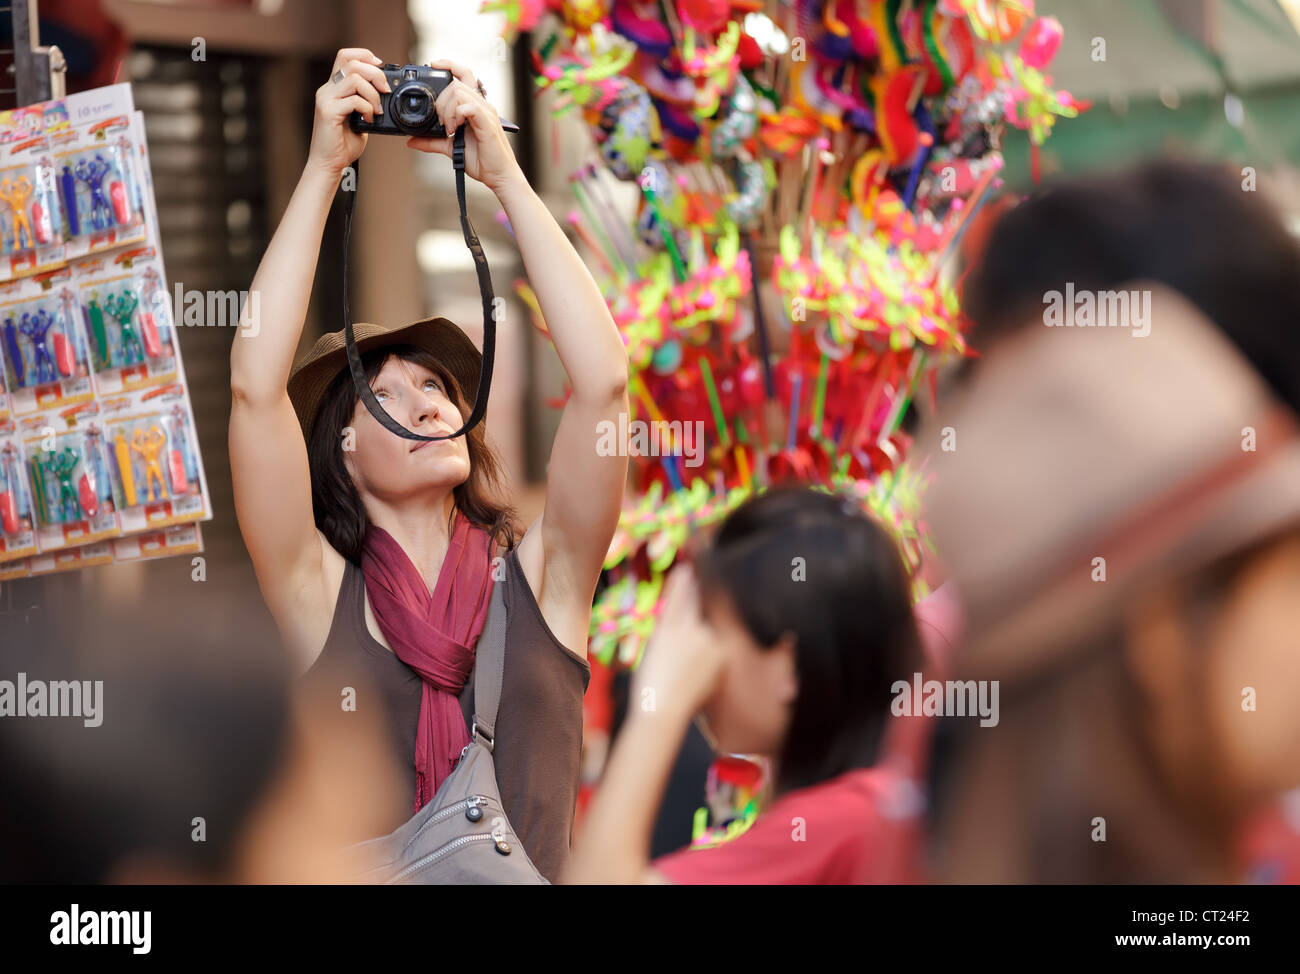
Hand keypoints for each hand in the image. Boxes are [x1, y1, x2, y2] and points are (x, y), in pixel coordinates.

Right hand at [307, 48, 390, 177]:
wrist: (329, 164)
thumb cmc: (343, 144)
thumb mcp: (359, 117)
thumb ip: (366, 101)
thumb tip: (386, 91)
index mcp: (334, 88)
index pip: (345, 56)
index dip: (364, 55)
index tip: (381, 67)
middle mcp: (327, 90)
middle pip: (352, 63)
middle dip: (375, 74)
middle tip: (386, 90)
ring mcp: (326, 100)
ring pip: (354, 79)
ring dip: (373, 93)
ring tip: (378, 109)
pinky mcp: (328, 112)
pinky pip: (354, 100)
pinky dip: (367, 108)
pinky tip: (369, 119)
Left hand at [406, 58, 522, 193]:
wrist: (499, 176)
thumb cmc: (482, 161)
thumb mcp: (450, 149)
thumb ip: (432, 142)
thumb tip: (412, 141)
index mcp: (475, 106)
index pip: (464, 75)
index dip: (450, 65)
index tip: (433, 65)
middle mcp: (482, 105)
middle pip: (456, 84)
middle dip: (440, 101)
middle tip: (441, 122)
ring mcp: (486, 113)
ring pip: (459, 93)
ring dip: (447, 109)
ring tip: (449, 128)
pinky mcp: (487, 123)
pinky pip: (469, 107)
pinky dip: (457, 115)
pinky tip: (455, 129)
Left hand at [631, 564, 728, 720]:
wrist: (663, 711)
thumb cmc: (686, 703)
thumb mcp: (714, 682)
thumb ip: (718, 659)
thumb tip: (718, 641)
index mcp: (726, 650)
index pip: (727, 621)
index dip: (725, 609)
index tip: (728, 597)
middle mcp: (711, 636)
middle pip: (712, 607)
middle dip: (713, 592)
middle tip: (716, 575)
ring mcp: (690, 631)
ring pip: (694, 600)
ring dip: (695, 582)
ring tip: (697, 568)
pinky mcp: (668, 630)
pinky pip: (676, 601)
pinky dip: (679, 584)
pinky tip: (682, 571)